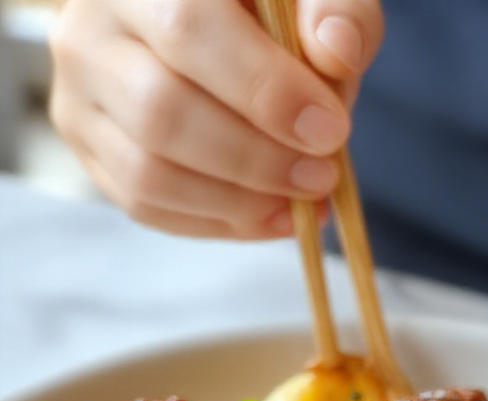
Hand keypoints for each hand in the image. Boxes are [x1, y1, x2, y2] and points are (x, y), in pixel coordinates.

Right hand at [50, 0, 383, 237]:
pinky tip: (271, 216)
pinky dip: (218, 222)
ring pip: (148, 173)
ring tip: (302, 202)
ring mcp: (79, 95)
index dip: (264, 91)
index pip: (190, 31)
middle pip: (161, 113)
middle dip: (255, 159)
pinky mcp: (89, 150)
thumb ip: (334, 7)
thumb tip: (337, 52)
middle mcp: (90, 29)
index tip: (329, 130)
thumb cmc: (264, 7)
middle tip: (320, 176)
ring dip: (238, 203)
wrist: (210, 25)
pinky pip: (147, 206)